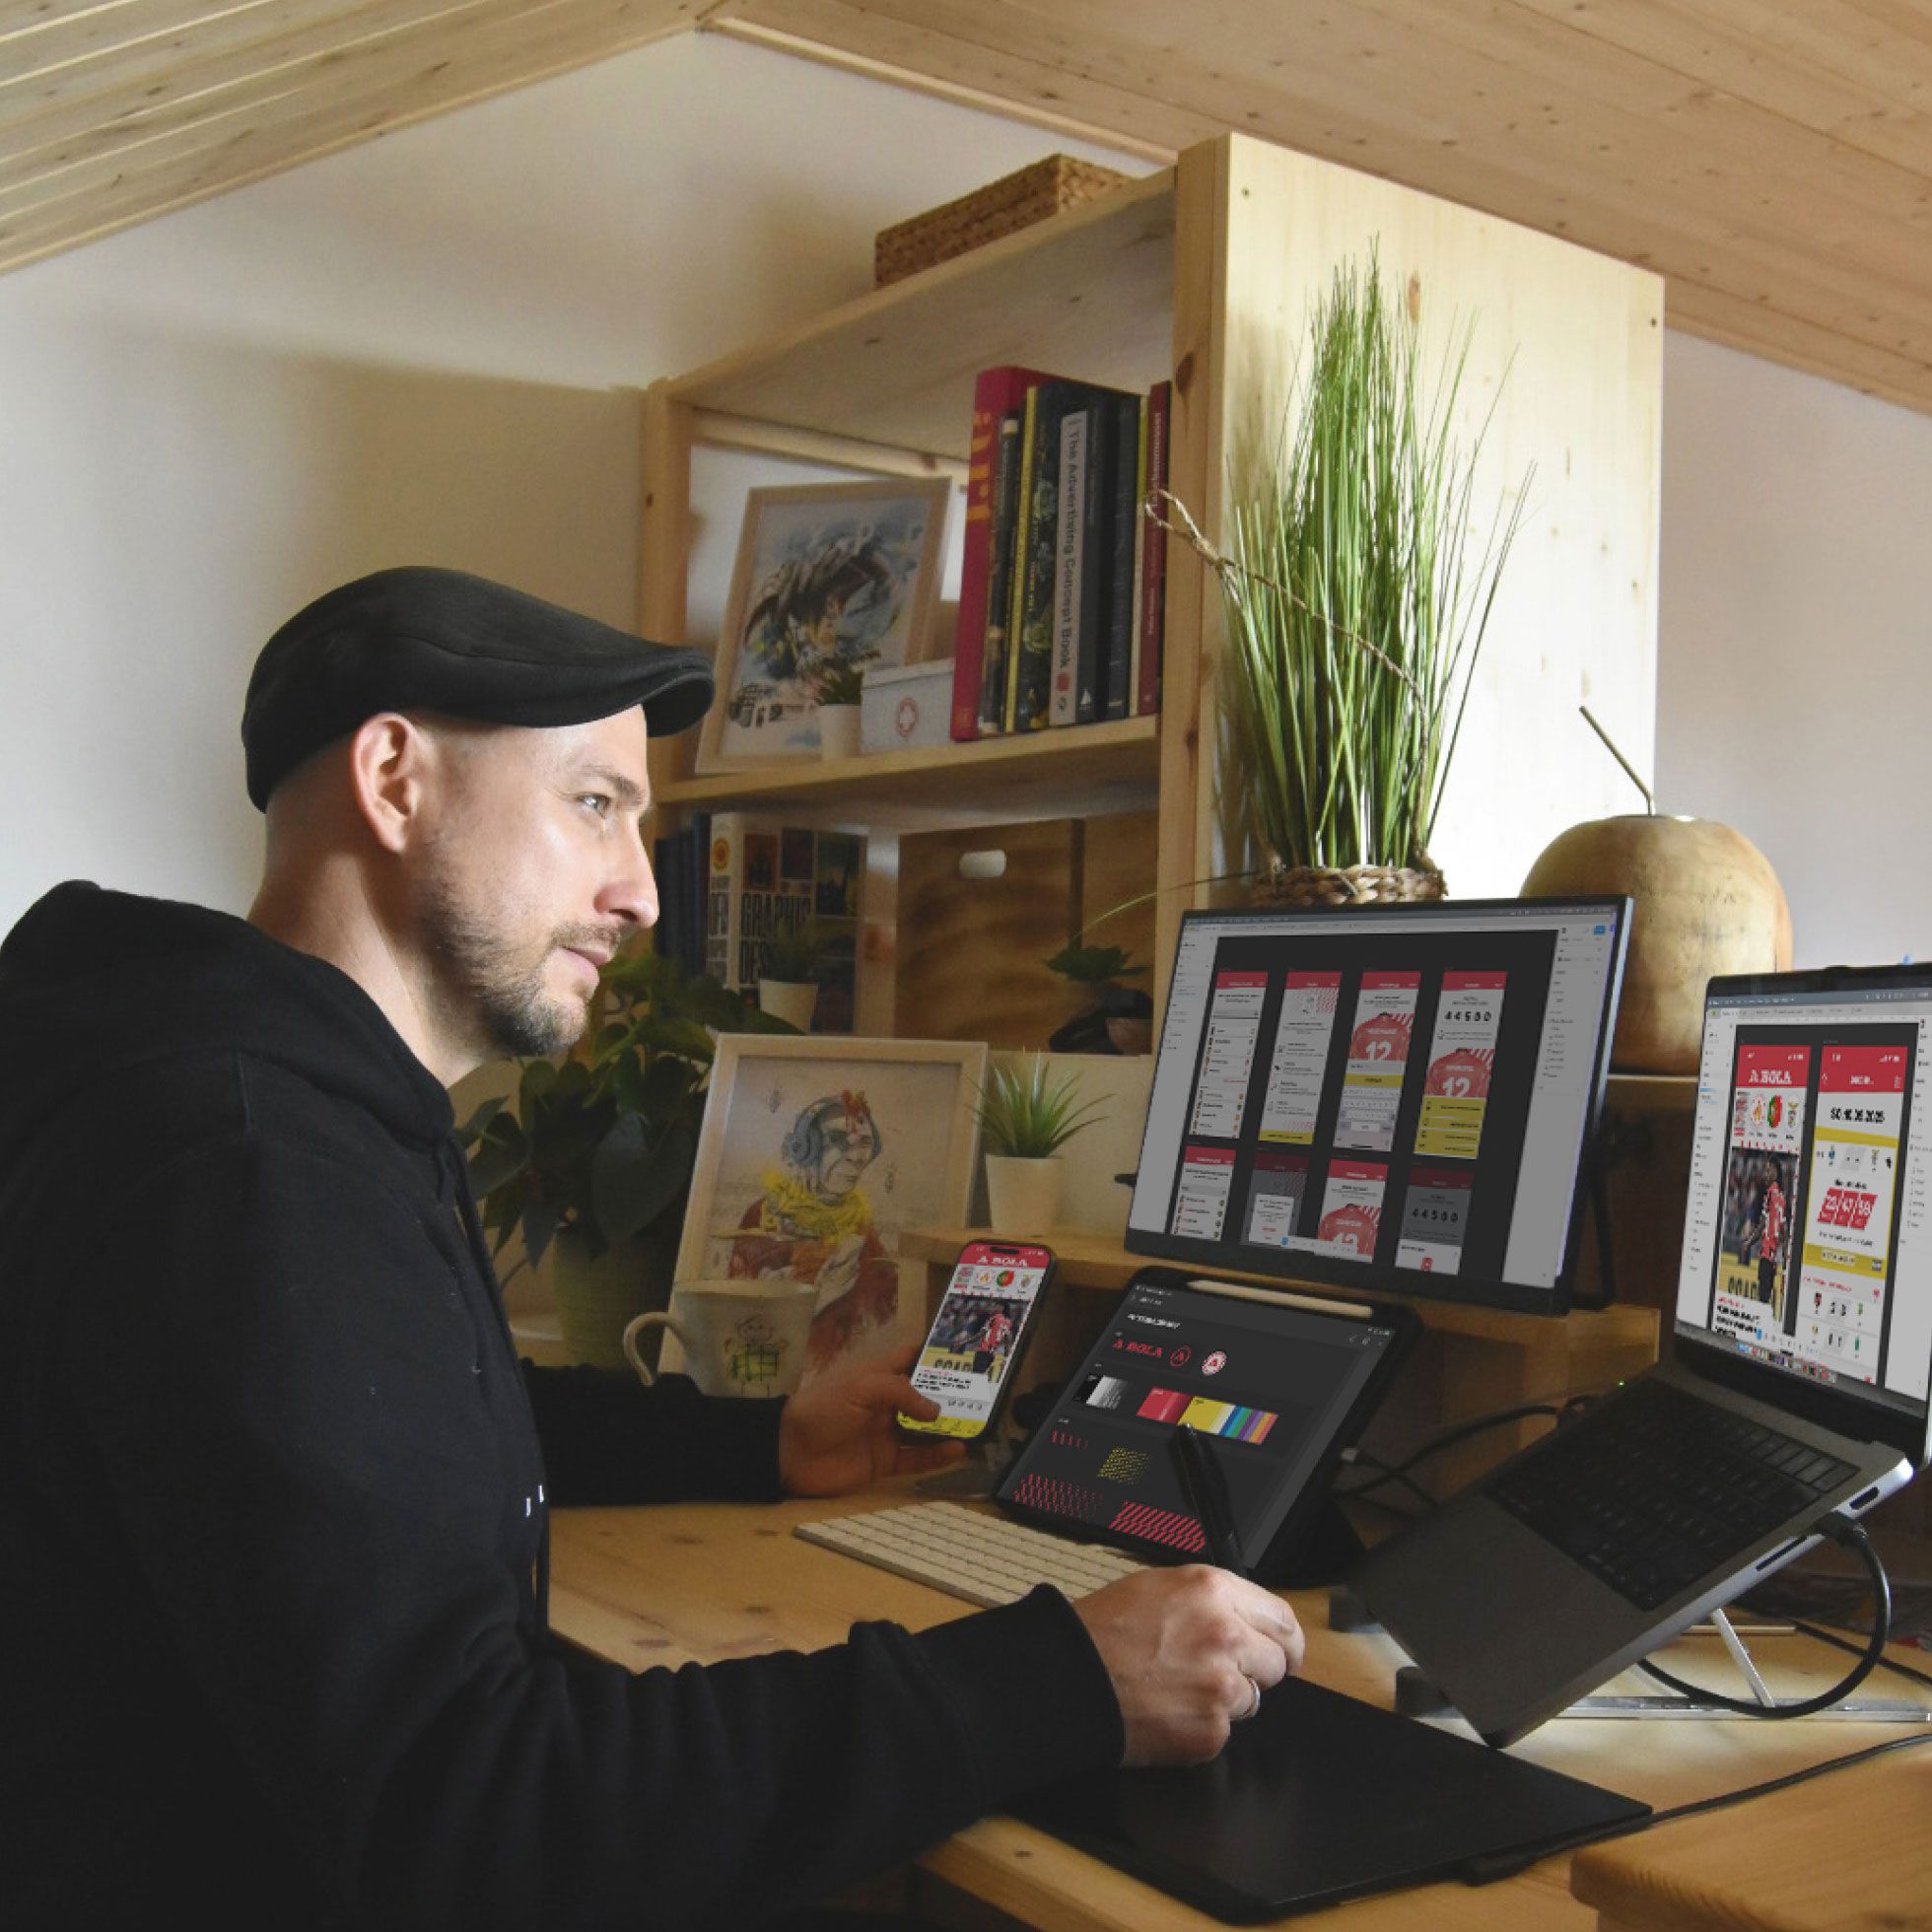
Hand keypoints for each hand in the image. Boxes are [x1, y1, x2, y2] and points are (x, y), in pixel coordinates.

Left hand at [778, 1340, 965, 1496]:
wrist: (789, 1452)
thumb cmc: (823, 1408)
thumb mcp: (861, 1388)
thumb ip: (901, 1393)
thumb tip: (936, 1411)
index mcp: (878, 1376)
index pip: (910, 1358)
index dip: (934, 1353)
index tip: (964, 1351)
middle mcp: (886, 1403)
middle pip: (925, 1396)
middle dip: (951, 1394)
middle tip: (984, 1393)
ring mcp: (886, 1433)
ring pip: (926, 1429)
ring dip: (950, 1427)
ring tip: (979, 1424)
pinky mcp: (884, 1462)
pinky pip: (917, 1459)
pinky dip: (938, 1456)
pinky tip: (958, 1451)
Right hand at [1072, 1565, 1302, 1765]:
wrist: (1071, 1678)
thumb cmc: (1104, 1630)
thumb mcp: (1160, 1586)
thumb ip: (1213, 1599)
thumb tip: (1248, 1618)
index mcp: (1214, 1591)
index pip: (1283, 1619)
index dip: (1283, 1638)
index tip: (1281, 1649)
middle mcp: (1226, 1636)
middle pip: (1278, 1661)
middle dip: (1257, 1668)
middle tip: (1223, 1672)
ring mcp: (1221, 1688)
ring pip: (1253, 1698)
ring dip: (1226, 1697)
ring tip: (1180, 1687)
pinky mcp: (1211, 1732)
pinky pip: (1225, 1731)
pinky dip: (1203, 1726)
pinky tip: (1170, 1710)